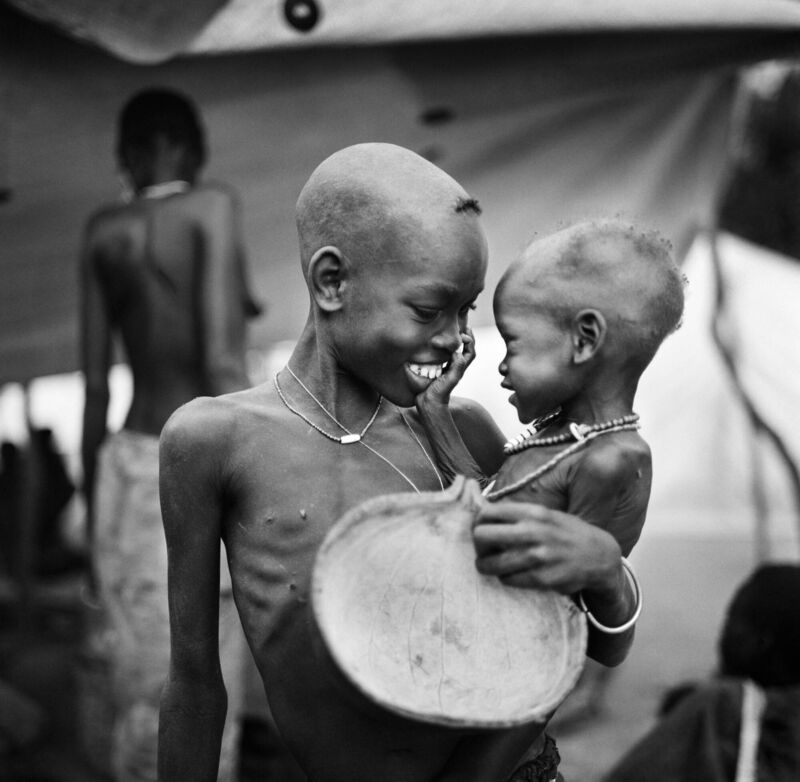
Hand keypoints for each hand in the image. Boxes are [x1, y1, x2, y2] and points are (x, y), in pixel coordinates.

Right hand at [416, 328, 475, 407]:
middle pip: (463, 350)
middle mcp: (454, 367)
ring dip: (453, 342)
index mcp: (460, 368)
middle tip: (460, 327)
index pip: (470, 351)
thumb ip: (457, 366)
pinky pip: (441, 357)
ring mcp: (445, 369)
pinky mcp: (436, 370)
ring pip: (453, 352)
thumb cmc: (440, 393)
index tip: (465, 331)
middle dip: (464, 338)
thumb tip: (458, 351)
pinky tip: (435, 344)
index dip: (470, 340)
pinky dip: (441, 349)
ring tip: (449, 332)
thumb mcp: (451, 379)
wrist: (429, 404)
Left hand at [472, 500, 621, 594]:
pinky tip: (511, 574)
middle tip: (484, 550)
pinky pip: (507, 580)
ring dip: (487, 565)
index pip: (487, 512)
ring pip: (490, 563)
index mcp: (532, 512)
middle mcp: (533, 531)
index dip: (478, 522)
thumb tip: (482, 514)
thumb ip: (517, 514)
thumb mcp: (545, 514)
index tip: (482, 529)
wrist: (599, 556)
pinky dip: (504, 578)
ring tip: (492, 565)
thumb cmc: (566, 532)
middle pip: (481, 536)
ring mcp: (537, 556)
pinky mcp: (541, 578)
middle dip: (478, 545)